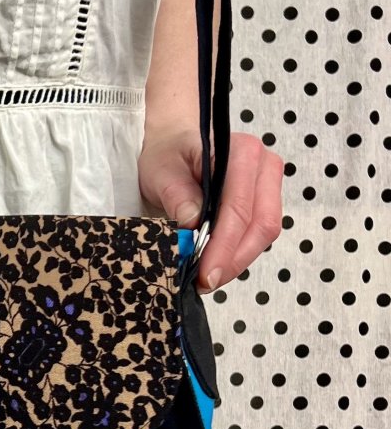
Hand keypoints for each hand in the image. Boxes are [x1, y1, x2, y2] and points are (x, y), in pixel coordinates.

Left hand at [138, 125, 284, 293]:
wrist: (176, 146)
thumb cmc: (169, 155)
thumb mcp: (161, 172)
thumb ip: (178, 196)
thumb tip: (194, 225)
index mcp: (240, 152)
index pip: (239, 208)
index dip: (224, 246)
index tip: (206, 273)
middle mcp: (262, 166)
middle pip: (261, 224)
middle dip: (233, 259)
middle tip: (206, 282)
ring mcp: (268, 184)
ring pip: (264, 233)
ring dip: (237, 260)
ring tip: (208, 277)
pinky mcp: (264, 201)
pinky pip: (257, 234)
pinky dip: (238, 253)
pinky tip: (216, 264)